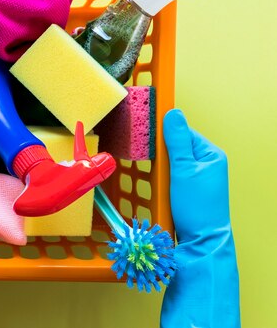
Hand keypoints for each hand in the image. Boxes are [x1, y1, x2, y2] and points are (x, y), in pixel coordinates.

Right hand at [163, 109, 230, 245]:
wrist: (200, 243)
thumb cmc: (197, 208)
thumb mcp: (183, 169)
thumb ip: (177, 140)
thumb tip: (172, 113)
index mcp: (211, 154)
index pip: (183, 132)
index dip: (165, 135)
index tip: (147, 137)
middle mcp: (205, 164)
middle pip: (175, 147)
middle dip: (161, 154)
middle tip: (153, 164)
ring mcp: (196, 178)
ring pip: (170, 163)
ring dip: (159, 170)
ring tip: (156, 180)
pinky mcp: (186, 191)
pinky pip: (169, 177)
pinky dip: (161, 181)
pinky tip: (157, 188)